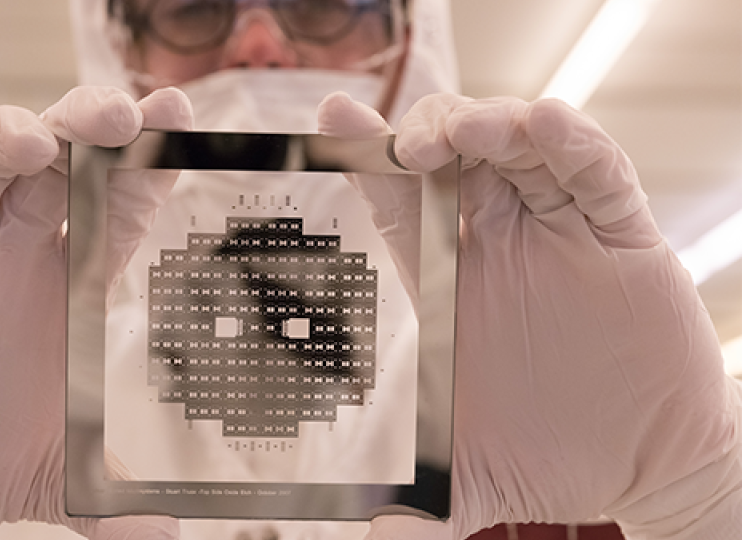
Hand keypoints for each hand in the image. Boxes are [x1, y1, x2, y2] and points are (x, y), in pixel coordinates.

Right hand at [0, 79, 190, 538]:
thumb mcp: (58, 473)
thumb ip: (114, 498)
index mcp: (71, 282)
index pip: (120, 203)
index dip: (150, 160)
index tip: (181, 120)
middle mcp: (16, 248)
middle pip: (58, 164)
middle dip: (86, 131)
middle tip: (119, 114)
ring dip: (5, 139)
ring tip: (35, 136)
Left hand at [318, 93, 741, 538]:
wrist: (641, 469)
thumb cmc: (545, 457)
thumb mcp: (462, 477)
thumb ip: (406, 507)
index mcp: (444, 281)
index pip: (392, 205)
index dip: (360, 161)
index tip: (329, 124)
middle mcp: (492, 242)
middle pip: (449, 155)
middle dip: (421, 130)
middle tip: (392, 140)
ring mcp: (555, 230)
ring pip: (518, 148)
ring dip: (489, 125)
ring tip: (465, 134)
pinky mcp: (618, 234)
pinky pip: (596, 173)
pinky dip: (573, 144)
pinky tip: (546, 127)